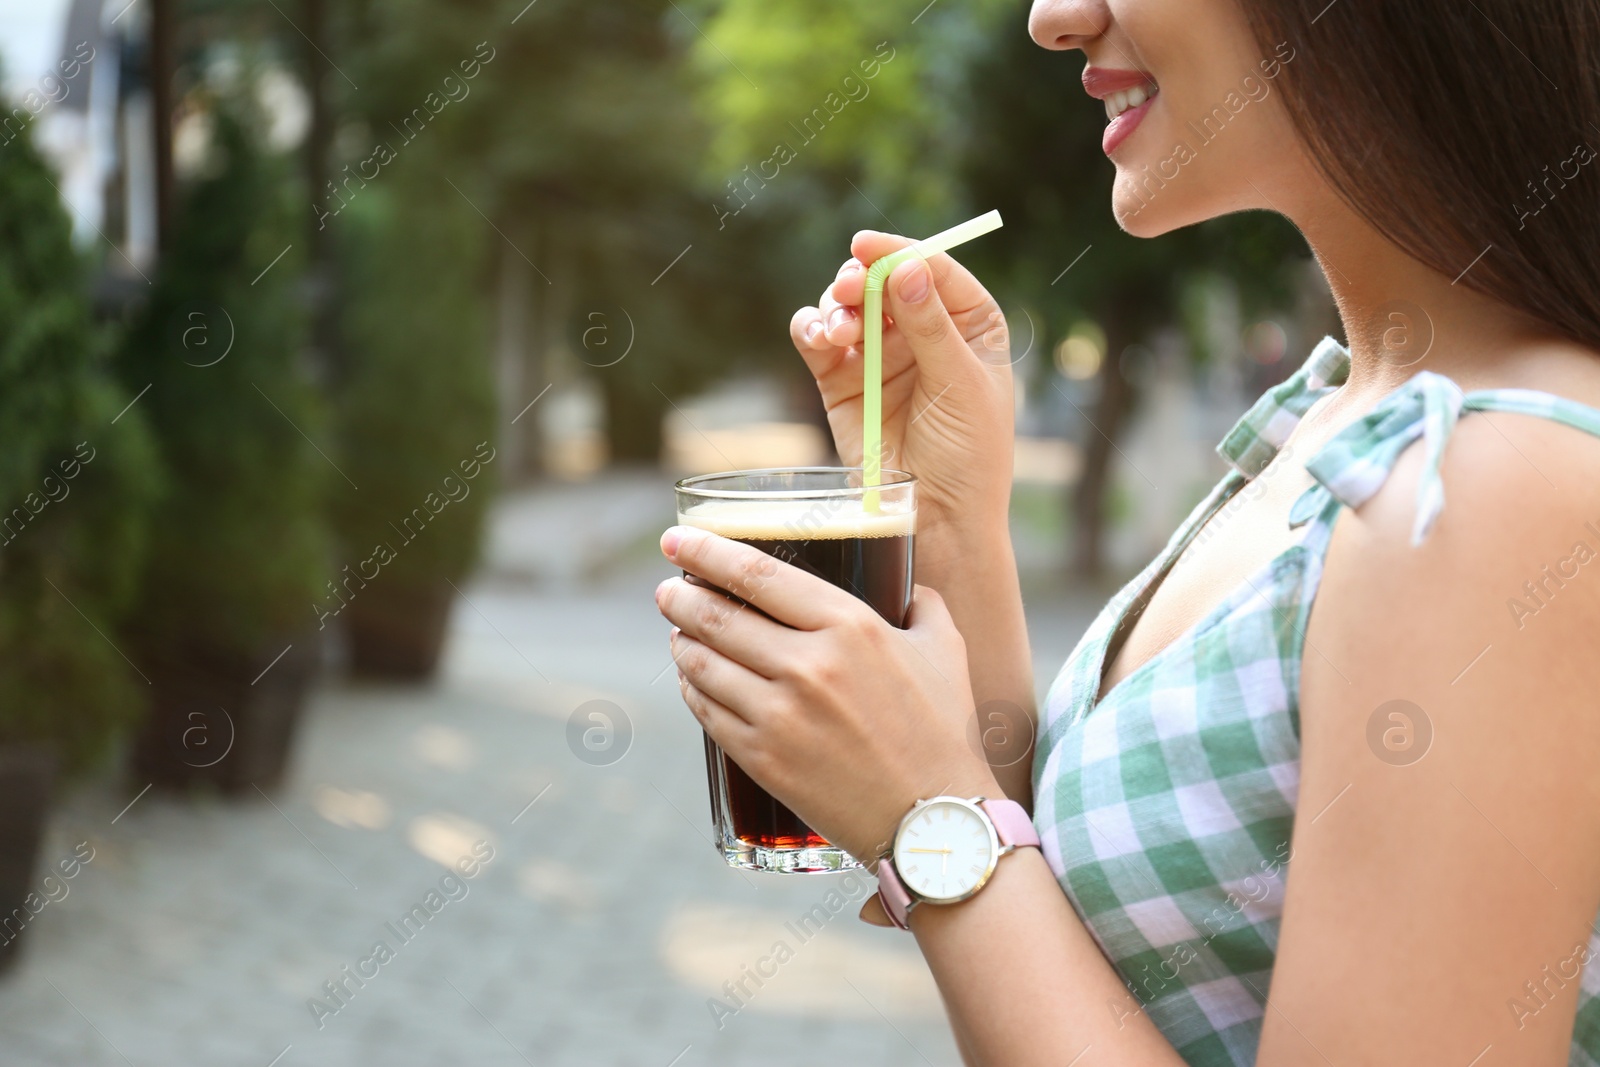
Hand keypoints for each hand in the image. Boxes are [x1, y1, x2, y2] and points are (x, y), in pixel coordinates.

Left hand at [655, 525, 1000, 864]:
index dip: (706, 551)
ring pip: (703, 663)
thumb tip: (906, 585)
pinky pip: (706, 711)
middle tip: (668, 588)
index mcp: (851, 627)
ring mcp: (780, 715)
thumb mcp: (943, 650)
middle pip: (718, 616)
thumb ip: (921, 604)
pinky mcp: (762, 758)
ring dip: (681, 640)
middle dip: (681, 596)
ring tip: (678, 629)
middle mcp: (808, 666)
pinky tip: (692, 677)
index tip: (676, 538)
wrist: (934, 821)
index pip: (757, 575)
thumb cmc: (943, 731)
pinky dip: (692, 686)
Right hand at [789, 231, 1014, 551]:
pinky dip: (811, 329)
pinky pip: (818, 339)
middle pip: (884, 279)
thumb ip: (932, 326)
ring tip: (840, 329)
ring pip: (848, 304)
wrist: (934, 517)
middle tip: (851, 290)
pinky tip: (819, 339)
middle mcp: (922, 330)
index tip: (867, 246)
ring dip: (837, 305)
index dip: (901, 252)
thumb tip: (907, 269)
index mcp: (968, 324)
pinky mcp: (842, 379)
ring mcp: (879, 353)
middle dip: (862, 278)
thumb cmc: (968, 455)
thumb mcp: (960, 385)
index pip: (933, 270)